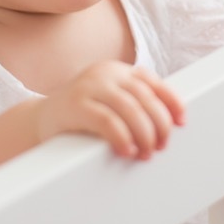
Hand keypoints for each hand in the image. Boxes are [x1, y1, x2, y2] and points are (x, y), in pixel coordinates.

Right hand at [36, 61, 184, 159]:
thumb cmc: (83, 116)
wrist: (41, 120)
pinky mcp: (75, 105)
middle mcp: (105, 73)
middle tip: (162, 145)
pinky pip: (106, 120)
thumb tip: (170, 126)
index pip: (152, 82)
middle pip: (144, 96)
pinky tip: (128, 150)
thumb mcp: (110, 104)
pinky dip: (122, 136)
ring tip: (147, 152)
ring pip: (130, 107)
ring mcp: (89, 86)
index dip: (171, 101)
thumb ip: (134, 106)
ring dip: (144, 133)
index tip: (182, 122)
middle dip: (159, 123)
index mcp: (117, 70)